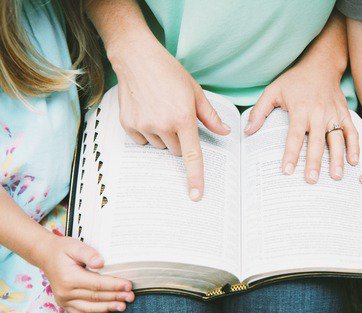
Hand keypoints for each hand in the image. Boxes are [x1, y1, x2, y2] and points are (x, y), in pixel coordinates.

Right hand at [36, 236, 134, 312]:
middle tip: (131, 296)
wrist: (45, 255)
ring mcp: (63, 300)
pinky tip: (107, 310)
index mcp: (69, 278)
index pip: (97, 284)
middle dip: (115, 297)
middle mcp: (65, 292)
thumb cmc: (62, 249)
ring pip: (89, 308)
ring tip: (123, 306)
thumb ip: (89, 253)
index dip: (114, 285)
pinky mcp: (64, 303)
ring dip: (107, 308)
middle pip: (95, 297)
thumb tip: (100, 262)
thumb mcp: (75, 246)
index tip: (128, 285)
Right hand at [109, 36, 230, 200]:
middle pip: (176, 151)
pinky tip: (147, 112)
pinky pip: (143, 141)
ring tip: (160, 111)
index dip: (195, 178)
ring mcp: (143, 126)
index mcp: (183, 118)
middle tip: (176, 118)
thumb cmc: (169, 72)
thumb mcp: (195, 91)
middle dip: (180, 140)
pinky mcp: (128, 125)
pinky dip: (147, 132)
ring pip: (160, 146)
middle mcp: (162, 125)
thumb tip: (225, 132)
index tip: (196, 195)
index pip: (192, 155)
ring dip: (163, 136)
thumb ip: (210, 116)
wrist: (136, 58)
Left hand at [244, 62, 358, 182]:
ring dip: (337, 158)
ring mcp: (333, 114)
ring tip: (336, 176)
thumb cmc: (295, 80)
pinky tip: (354, 161)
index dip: (291, 154)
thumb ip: (260, 111)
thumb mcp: (273, 90)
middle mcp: (318, 113)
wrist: (321, 65)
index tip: (287, 170)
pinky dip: (355, 146)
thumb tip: (248, 131)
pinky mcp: (344, 113)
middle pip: (316, 142)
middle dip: (314, 162)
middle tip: (311, 180)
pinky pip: (352, 131)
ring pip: (337, 139)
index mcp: (300, 109)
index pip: (294, 136)